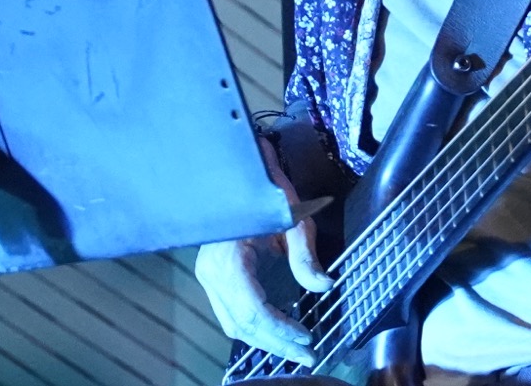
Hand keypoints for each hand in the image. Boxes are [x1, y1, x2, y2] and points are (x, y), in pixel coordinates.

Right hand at [193, 137, 333, 363]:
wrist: (238, 173)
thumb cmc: (267, 191)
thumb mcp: (293, 219)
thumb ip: (304, 256)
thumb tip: (322, 287)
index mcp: (228, 259)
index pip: (253, 309)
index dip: (280, 329)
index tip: (307, 339)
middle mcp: (211, 272)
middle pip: (242, 324)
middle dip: (275, 344)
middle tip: (307, 357)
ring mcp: (208, 276)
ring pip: (233, 323)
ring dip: (265, 340)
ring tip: (296, 352)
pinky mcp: (213, 277)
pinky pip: (231, 313)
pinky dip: (254, 327)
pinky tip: (277, 333)